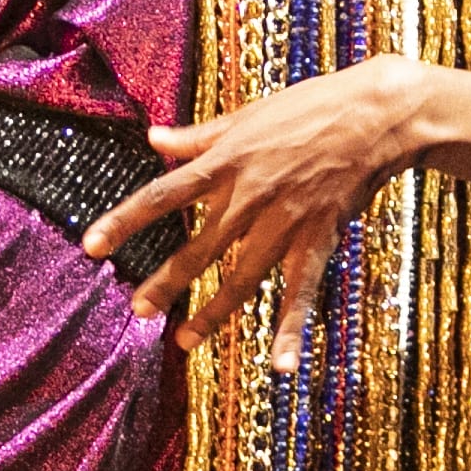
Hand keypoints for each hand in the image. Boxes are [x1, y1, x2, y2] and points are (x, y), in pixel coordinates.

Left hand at [83, 57, 440, 363]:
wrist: (379, 114)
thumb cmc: (313, 105)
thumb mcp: (248, 113)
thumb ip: (198, 134)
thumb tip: (153, 137)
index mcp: (226, 160)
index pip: (161, 195)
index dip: (124, 221)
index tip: (91, 246)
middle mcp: (249, 195)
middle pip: (197, 246)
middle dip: (166, 281)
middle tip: (138, 310)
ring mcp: (285, 220)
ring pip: (242, 275)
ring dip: (213, 312)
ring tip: (184, 341)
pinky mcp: (319, 237)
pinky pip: (301, 290)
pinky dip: (290, 328)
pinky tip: (279, 365)